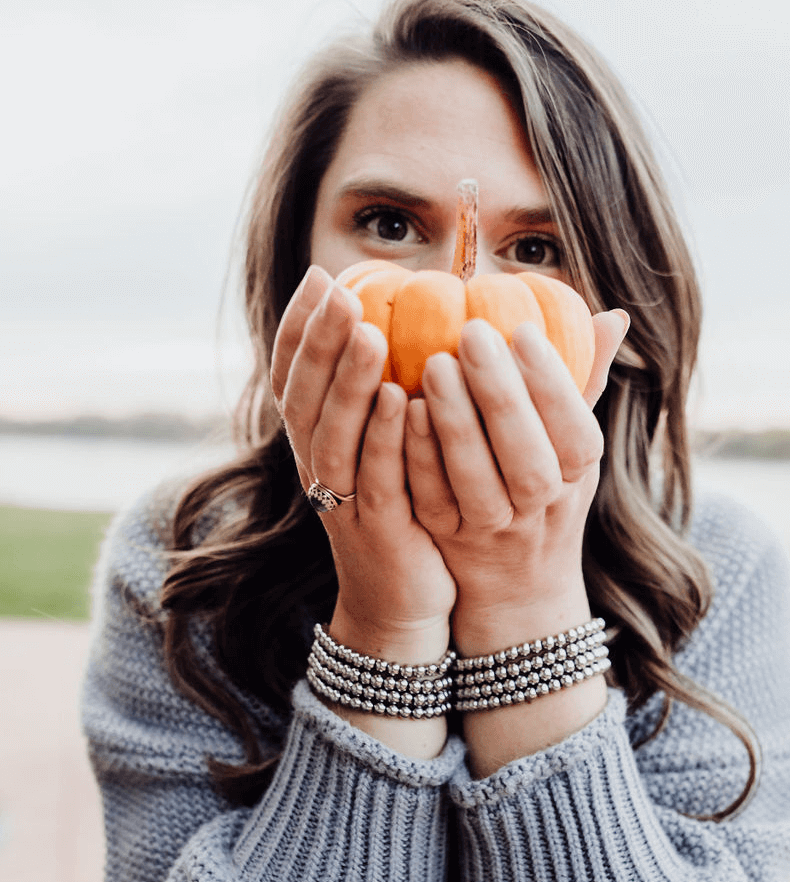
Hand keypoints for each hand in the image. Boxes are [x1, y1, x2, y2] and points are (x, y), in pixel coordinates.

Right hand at [271, 266, 455, 667]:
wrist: (403, 605)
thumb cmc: (404, 513)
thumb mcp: (385, 450)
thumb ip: (385, 392)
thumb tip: (405, 322)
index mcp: (315, 442)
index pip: (291, 375)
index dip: (298, 326)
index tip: (320, 276)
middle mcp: (317, 466)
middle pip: (303, 395)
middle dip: (319, 339)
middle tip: (340, 291)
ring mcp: (342, 500)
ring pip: (333, 433)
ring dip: (346, 380)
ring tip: (367, 332)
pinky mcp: (375, 528)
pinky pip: (374, 477)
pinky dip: (381, 437)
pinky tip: (397, 399)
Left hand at [405, 309, 628, 655]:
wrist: (518, 584)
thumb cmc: (546, 489)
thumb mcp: (574, 444)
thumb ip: (585, 380)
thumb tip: (612, 316)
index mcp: (577, 472)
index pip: (574, 429)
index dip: (551, 383)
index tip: (523, 329)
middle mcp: (540, 506)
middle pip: (528, 459)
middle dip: (501, 396)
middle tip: (471, 333)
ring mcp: (493, 527)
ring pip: (478, 482)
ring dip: (456, 425)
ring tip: (433, 365)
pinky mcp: (447, 538)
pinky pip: (432, 499)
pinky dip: (420, 456)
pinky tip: (403, 409)